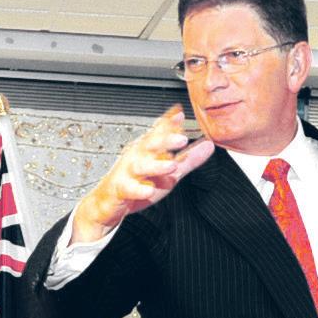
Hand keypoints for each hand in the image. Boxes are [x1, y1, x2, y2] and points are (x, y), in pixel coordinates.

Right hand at [73, 106, 216, 238]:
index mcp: (148, 149)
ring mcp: (127, 172)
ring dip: (155, 165)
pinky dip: (138, 189)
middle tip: (181, 138)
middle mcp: (137, 156)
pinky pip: (129, 188)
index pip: (159, 132)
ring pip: (140, 165)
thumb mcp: (168, 171)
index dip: (169, 123)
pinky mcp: (120, 189)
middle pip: (150, 144)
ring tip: (170, 165)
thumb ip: (188, 159)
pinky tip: (148, 190)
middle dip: (164, 140)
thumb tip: (209, 145)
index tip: (180, 114)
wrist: (108, 203)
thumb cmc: (138, 182)